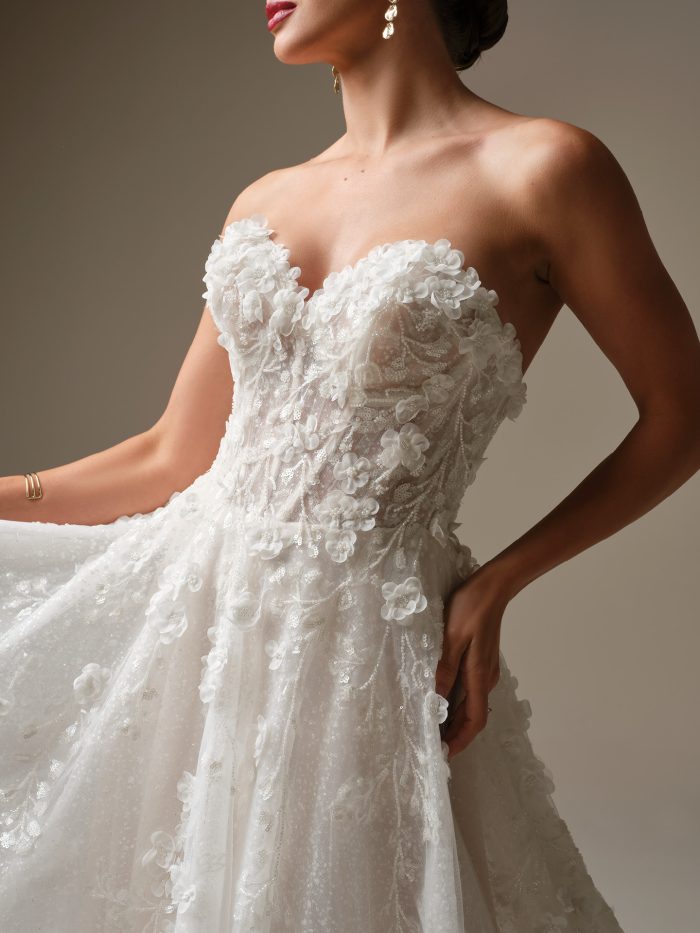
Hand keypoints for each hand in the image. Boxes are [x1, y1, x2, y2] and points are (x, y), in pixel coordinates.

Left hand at [435, 568, 509, 759]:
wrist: (493, 586)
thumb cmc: (471, 608)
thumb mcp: (452, 637)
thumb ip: (445, 668)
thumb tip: (436, 699)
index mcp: (479, 676)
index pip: (473, 720)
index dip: (460, 740)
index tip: (445, 755)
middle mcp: (485, 677)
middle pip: (471, 715)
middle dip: (454, 734)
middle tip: (433, 746)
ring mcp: (484, 668)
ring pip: (469, 702)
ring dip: (454, 718)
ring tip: (433, 728)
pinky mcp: (480, 658)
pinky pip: (468, 688)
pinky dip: (455, 700)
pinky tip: (440, 697)